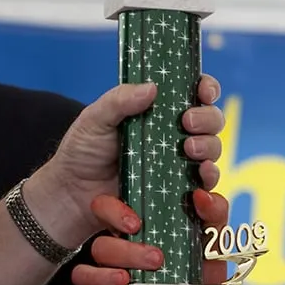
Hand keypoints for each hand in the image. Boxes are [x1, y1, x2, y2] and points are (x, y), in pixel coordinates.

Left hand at [26, 75, 224, 250]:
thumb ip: (119, 100)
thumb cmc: (83, 152)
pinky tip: (199, 177)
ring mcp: (179, 163)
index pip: (194, 93)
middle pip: (212, 120)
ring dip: (209, 147)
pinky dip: (209, 179)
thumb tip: (152, 88)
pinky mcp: (178, 192)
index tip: (203, 91)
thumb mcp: (95, 118)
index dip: (207, 88)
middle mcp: (176, 135)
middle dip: (208, 118)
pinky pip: (205, 187)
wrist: (71, 196)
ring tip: (189, 150)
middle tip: (187, 122)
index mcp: (159, 111)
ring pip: (213, 150)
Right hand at [73, 186, 239, 284]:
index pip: (104, 209)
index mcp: (133, 234)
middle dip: (124, 251)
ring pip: (84, 277)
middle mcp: (116, 258)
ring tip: (128, 281)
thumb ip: (213, 213)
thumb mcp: (213, 241)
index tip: (136, 223)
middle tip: (156, 258)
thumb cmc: (203, 272)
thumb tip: (202, 196)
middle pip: (99, 246)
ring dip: (104, 278)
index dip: (111, 211)